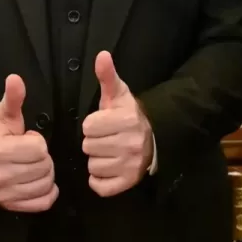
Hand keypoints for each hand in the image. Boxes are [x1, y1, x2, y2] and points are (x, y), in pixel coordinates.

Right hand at [0, 74, 58, 211]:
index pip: (40, 148)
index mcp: (0, 151)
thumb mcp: (4, 114)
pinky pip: (43, 202)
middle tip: (31, 154)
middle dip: (43, 157)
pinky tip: (38, 181)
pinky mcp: (12, 206)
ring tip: (32, 166)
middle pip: (45, 166)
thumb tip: (15, 78)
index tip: (27, 139)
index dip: (38, 142)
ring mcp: (6, 194)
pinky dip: (47, 192)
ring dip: (45, 174)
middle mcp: (1, 176)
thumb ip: (13, 98)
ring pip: (46, 184)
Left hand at [81, 51, 153, 196]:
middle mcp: (131, 143)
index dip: (92, 124)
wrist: (153, 138)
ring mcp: (130, 165)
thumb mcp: (119, 94)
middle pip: (88, 147)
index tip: (104, 123)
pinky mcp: (128, 183)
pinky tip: (109, 168)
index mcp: (127, 119)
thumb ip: (107, 75)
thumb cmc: (128, 115)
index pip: (88, 127)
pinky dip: (100, 180)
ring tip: (109, 152)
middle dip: (94, 142)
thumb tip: (101, 54)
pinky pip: (99, 186)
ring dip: (97, 160)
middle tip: (107, 138)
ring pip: (92, 166)